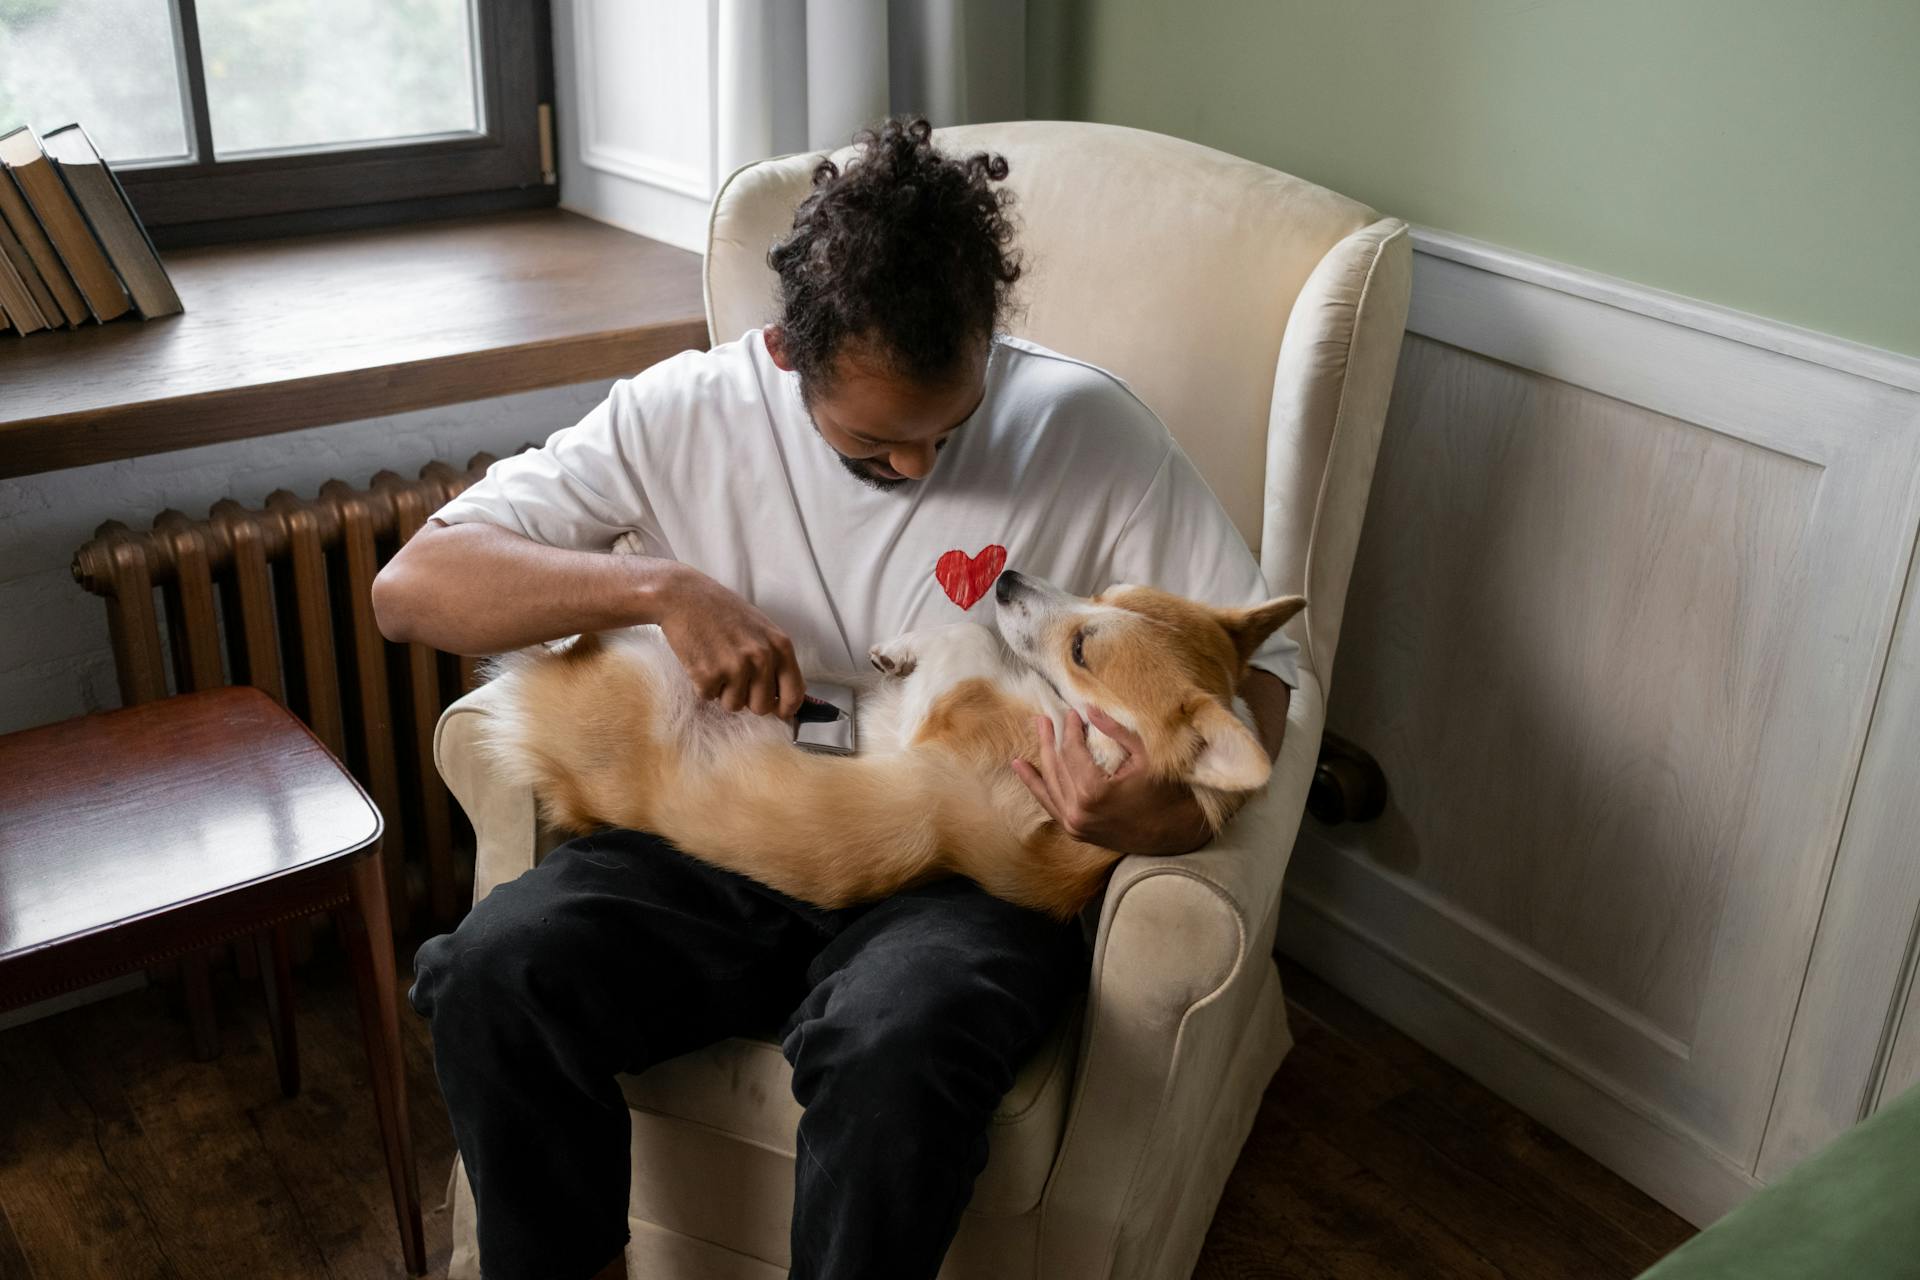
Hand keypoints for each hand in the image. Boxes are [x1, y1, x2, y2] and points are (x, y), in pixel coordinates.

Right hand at [654, 565, 804, 716]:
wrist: (683, 596)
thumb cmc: (722, 611)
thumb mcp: (761, 629)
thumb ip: (775, 659)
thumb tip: (784, 697)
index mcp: (780, 646)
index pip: (795, 693)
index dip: (785, 709)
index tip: (777, 712)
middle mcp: (762, 657)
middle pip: (762, 707)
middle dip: (747, 699)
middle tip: (733, 677)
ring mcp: (736, 667)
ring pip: (734, 705)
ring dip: (722, 691)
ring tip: (715, 662)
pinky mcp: (709, 674)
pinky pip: (708, 697)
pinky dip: (702, 685)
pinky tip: (700, 660)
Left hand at [1011, 708, 1212, 855]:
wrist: (1174, 835)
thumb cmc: (1165, 792)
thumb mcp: (1145, 756)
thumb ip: (1116, 731)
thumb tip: (1089, 709)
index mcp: (1094, 791)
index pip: (1072, 752)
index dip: (1071, 729)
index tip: (1073, 713)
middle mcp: (1078, 811)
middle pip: (1057, 766)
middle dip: (1051, 739)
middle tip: (1045, 718)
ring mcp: (1074, 825)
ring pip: (1049, 783)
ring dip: (1040, 757)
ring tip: (1037, 732)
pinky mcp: (1075, 831)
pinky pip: (1049, 804)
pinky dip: (1035, 785)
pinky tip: (1022, 768)